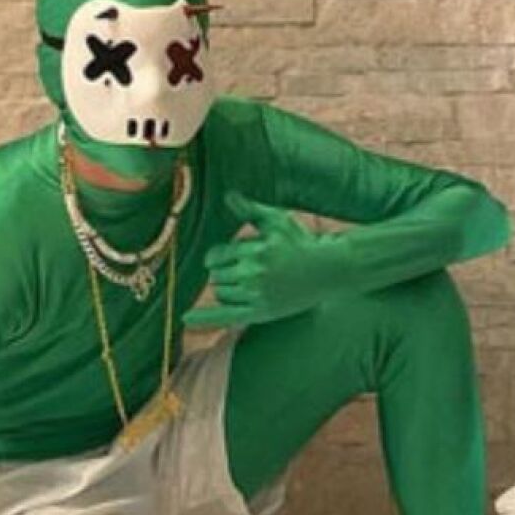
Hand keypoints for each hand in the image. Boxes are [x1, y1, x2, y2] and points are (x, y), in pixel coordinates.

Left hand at [184, 199, 343, 328]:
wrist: (329, 269)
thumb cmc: (302, 242)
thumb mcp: (278, 221)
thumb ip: (250, 210)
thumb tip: (228, 195)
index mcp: (256, 250)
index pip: (217, 256)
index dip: (221, 256)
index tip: (233, 256)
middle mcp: (254, 274)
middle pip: (215, 275)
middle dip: (225, 271)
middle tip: (247, 270)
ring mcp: (257, 295)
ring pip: (221, 293)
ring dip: (227, 289)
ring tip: (250, 283)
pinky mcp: (262, 312)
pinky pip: (225, 315)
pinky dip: (204, 318)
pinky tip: (186, 319)